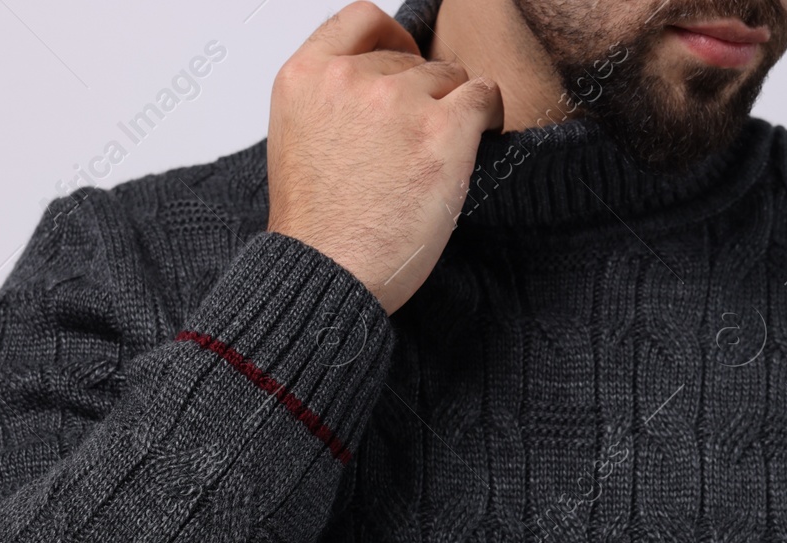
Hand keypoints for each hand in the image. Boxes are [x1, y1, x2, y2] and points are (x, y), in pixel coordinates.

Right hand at [265, 1, 503, 314]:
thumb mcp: (296, 144)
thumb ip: (329, 106)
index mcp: (304, 78)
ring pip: (449, 76)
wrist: (329, 273)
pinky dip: (489, 111)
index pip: (360, 21)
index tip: (405, 60)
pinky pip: (484, 94)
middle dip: (421, 93)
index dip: (391, 38)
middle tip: (421, 142)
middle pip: (410, 59)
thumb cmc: (316, 231)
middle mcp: (349, 78)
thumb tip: (375, 98)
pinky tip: (484, 134)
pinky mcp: (443, 130)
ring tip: (445, 151)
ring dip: (453, 107)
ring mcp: (398, 100)